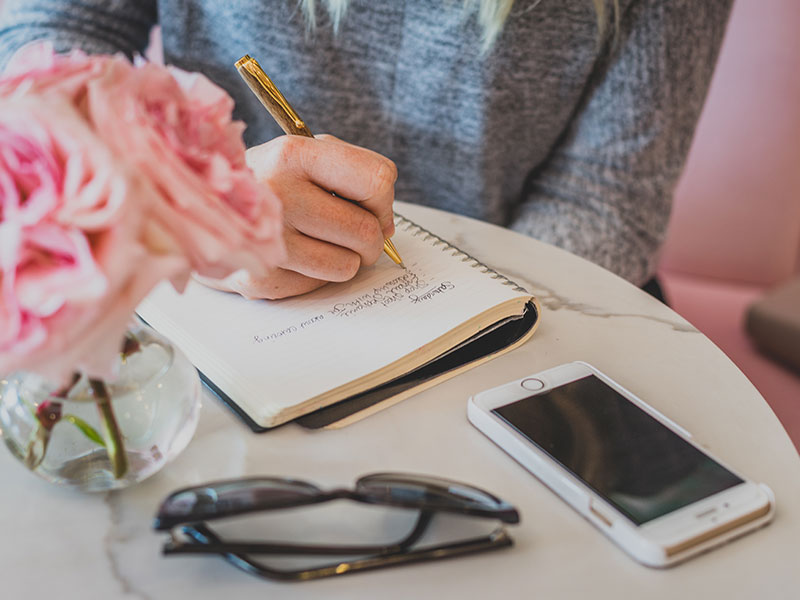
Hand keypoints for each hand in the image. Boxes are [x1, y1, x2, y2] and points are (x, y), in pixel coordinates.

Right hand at [208, 134, 396, 298]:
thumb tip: (387, 225)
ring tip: (320, 243)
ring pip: (349, 264)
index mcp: (292, 154)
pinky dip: (319, 275)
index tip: (370, 205)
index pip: (376, 180)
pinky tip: (297, 258)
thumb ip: (354, 174)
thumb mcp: (306, 156)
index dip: (383, 199)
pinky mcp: (263, 277)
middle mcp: (276, 193)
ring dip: (347, 259)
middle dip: (370, 238)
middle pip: (366, 230)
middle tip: (351, 233)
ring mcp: (267, 239)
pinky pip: (323, 284)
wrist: (208, 213)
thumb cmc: (274, 183)